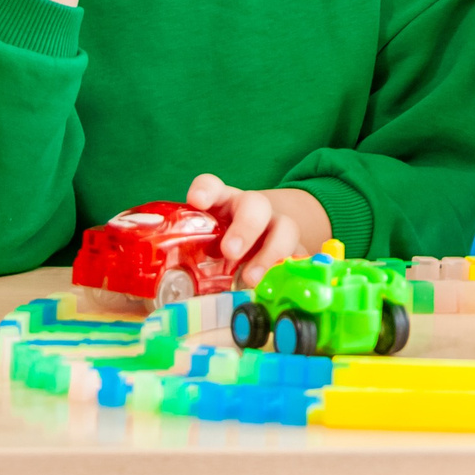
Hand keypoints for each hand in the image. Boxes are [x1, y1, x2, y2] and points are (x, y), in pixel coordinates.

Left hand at [187, 174, 330, 287]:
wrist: (263, 239)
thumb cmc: (223, 244)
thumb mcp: (203, 245)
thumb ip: (188, 258)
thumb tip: (171, 287)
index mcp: (222, 204)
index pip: (212, 187)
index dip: (205, 191)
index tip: (197, 201)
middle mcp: (252, 210)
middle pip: (255, 204)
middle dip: (245, 227)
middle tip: (230, 252)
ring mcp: (278, 227)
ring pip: (285, 228)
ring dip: (270, 253)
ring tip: (252, 279)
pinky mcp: (297, 248)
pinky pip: (303, 255)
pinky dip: (295, 269)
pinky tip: (283, 286)